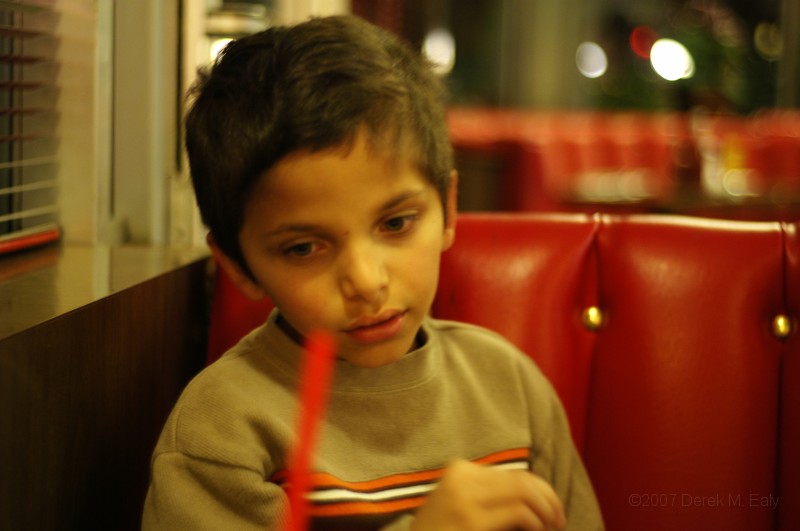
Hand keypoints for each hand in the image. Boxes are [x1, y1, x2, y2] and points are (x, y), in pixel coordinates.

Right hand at [411, 460, 565, 530]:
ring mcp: (465, 498)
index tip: (553, 510)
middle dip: (548, 500)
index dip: (541, 490)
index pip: (513, 474)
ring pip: (524, 492)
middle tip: (559, 521)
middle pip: (521, 480)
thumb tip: (537, 498)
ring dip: (546, 512)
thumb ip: (490, 497)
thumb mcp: (462, 507)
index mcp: (460, 470)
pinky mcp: (471, 520)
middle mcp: (462, 478)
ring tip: (552, 527)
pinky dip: (536, 523)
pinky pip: (519, 513)